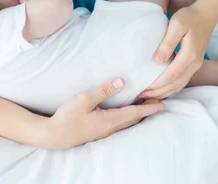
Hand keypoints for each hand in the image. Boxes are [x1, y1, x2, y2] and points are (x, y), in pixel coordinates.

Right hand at [45, 79, 164, 149]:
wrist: (54, 136)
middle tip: (159, 102)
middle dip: (147, 111)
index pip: (135, 113)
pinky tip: (126, 113)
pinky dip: (128, 118)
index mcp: (109, 120)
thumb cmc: (67, 117)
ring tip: (146, 106)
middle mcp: (110, 128)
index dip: (149, 108)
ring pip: (127, 123)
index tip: (163, 104)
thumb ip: (103, 90)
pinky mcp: (99, 131)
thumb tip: (122, 82)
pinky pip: (120, 124)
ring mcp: (105, 132)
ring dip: (138, 115)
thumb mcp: (84, 99)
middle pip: (134, 119)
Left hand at [139, 5, 215, 99]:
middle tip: (140, 96)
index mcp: (190, 55)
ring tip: (148, 96)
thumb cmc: (189, 17)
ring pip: (179, 85)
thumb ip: (167, 43)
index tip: (142, 89)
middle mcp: (194, 64)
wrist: (206, 14)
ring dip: (164, 92)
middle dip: (158, 92)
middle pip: (175, 84)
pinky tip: (161, 89)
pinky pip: (182, 81)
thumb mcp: (177, 25)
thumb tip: (157, 60)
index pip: (170, 75)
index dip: (156, 85)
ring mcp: (195, 65)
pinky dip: (171, 88)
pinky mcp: (194, 63)